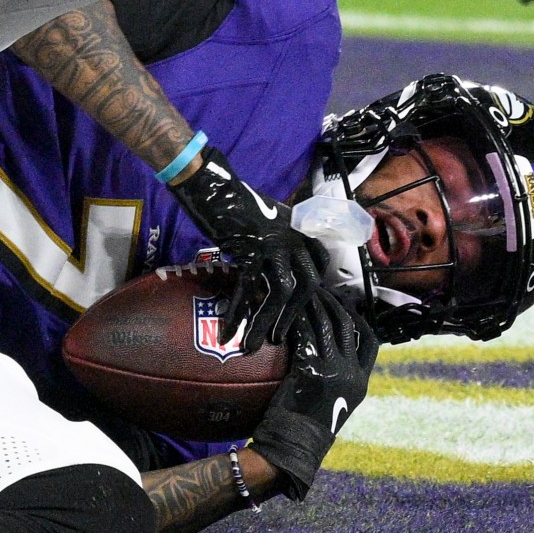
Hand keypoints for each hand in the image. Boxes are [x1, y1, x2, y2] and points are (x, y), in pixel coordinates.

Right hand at [170, 149, 328, 349]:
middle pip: (306, 284)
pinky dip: (238, 313)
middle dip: (292, 315)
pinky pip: (248, 288)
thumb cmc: (238, 205)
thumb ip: (281, 242)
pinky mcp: (250, 250)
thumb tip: (276, 272)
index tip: (300, 310)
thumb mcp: (271, 220)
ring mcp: (274, 244)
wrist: (214, 189)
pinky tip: (228, 331)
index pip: (319, 265)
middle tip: (277, 336)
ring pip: (281, 292)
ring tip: (254, 343)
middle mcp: (294, 238)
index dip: (311, 292)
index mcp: (302, 230)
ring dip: (268, 321)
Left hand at [246, 287, 378, 499]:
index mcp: (361, 384)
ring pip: (326, 326)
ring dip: (314, 306)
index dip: (361, 321)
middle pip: (348, 327)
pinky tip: (288, 312)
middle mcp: (351, 375)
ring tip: (304, 294)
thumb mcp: (333, 407)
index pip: (371, 343)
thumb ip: (337, 383)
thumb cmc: (306, 433)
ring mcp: (332, 372)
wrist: (291, 451)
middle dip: (335, 304)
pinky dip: (297, 321)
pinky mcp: (310, 371)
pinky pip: (306, 336)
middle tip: (321, 291)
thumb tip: (329, 359)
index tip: (350, 305)